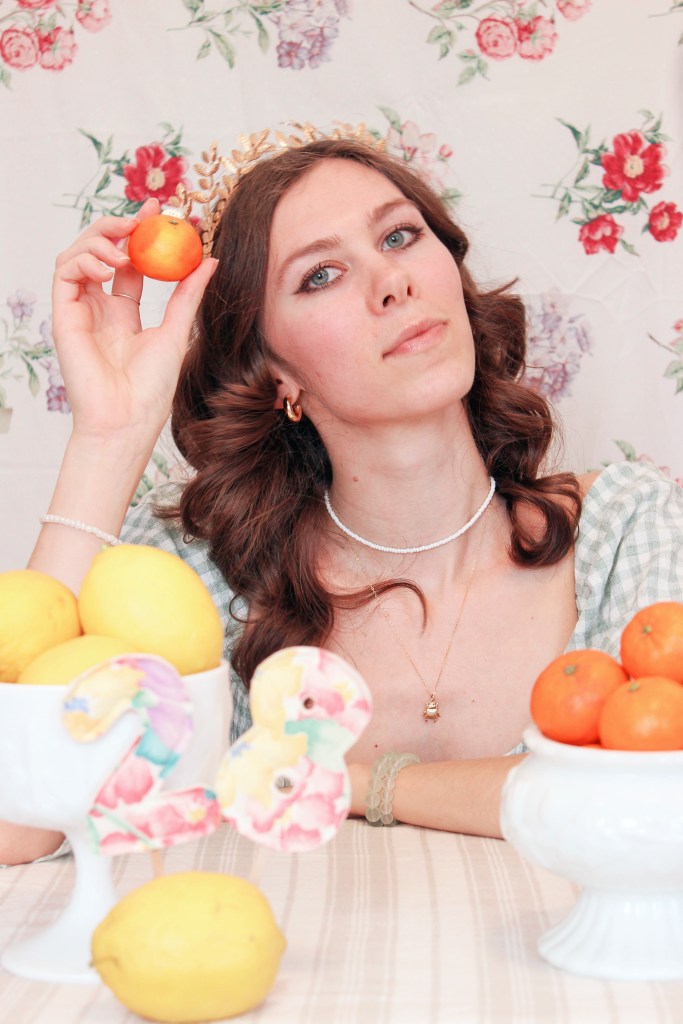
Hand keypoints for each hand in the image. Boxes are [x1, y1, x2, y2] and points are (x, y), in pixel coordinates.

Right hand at [52, 198, 217, 447]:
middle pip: (101, 252)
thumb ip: (188, 294)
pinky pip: (65, 272)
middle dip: (119, 227)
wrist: (128, 418)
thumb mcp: (177, 331)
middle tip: (143, 217)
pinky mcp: (64, 316)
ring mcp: (80, 311)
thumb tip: (211, 259)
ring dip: (101, 238)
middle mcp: (99, 309)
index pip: (130, 263)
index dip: (141, 235)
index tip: (160, 212)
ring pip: (78, 255)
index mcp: (125, 314)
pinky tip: (110, 265)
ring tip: (126, 243)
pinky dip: (85, 258)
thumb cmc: (150, 389)